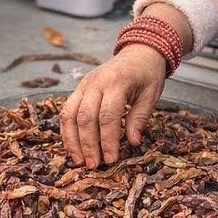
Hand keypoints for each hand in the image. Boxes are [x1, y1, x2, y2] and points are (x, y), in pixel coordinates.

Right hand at [59, 44, 166, 167]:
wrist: (137, 52)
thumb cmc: (147, 74)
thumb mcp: (151, 94)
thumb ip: (140, 117)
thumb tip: (133, 142)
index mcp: (117, 81)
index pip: (108, 115)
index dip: (108, 140)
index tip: (111, 160)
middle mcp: (96, 82)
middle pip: (86, 117)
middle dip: (88, 144)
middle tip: (93, 166)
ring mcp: (84, 84)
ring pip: (69, 114)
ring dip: (72, 140)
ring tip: (79, 161)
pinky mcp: (78, 88)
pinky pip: (66, 110)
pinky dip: (66, 130)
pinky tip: (72, 147)